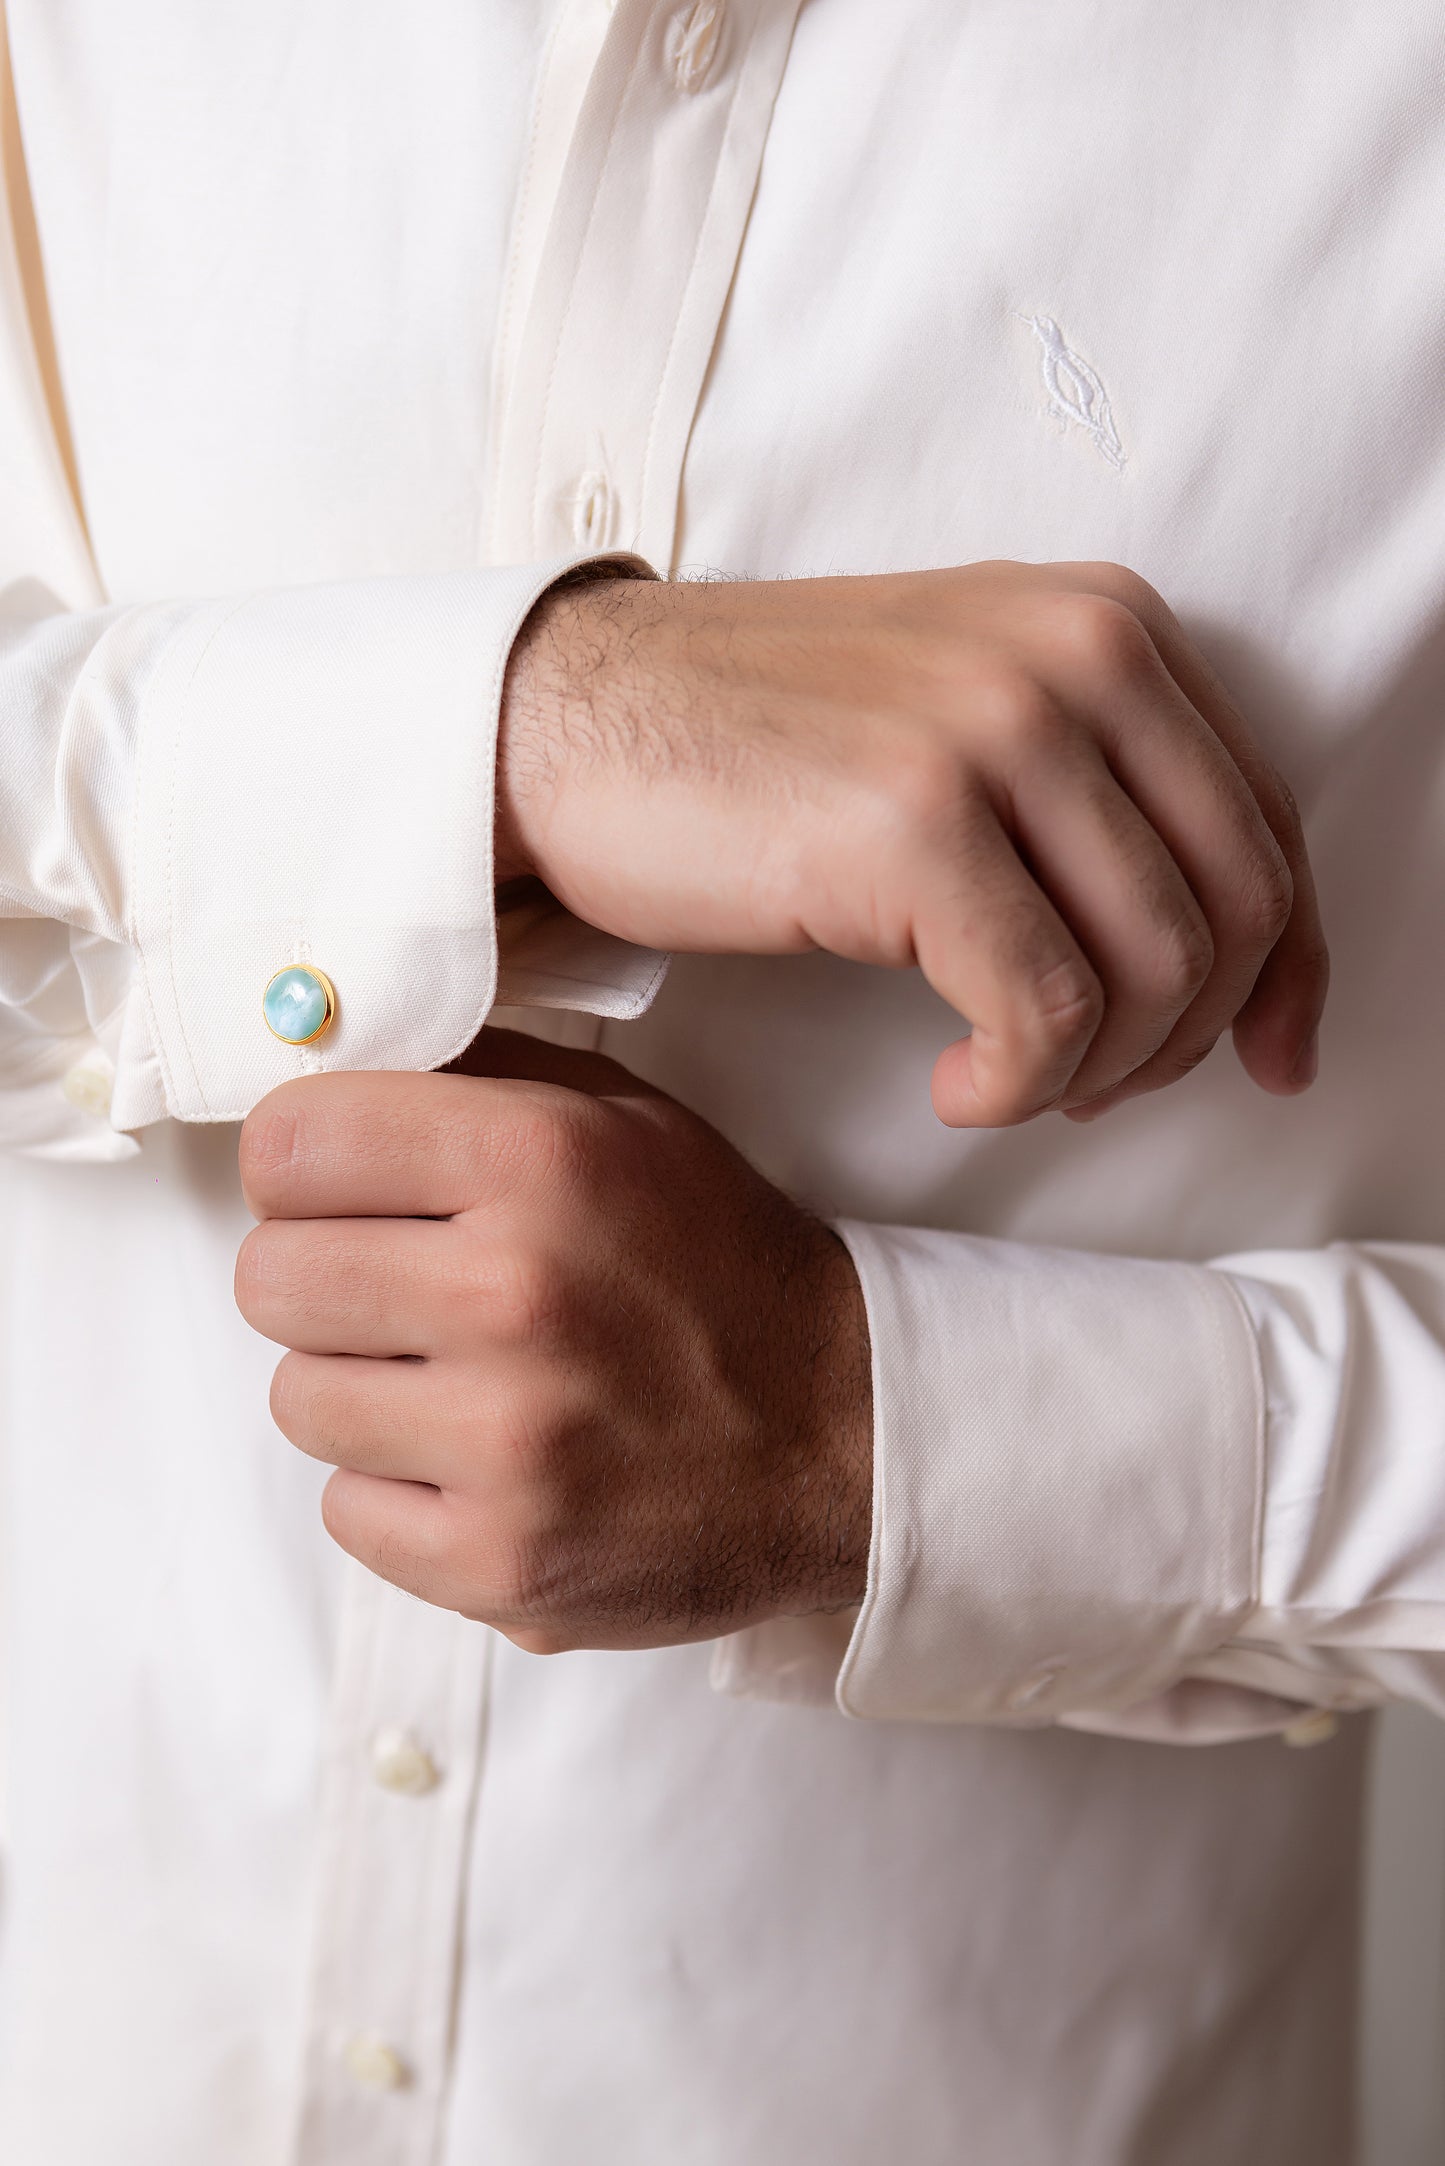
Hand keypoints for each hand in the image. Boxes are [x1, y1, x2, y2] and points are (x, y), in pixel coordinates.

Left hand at [234, 1032, 872, 1649]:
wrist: (849, 1439)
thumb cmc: (721, 1267)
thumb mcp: (627, 1123)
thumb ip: (475, 1077)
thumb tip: (320, 1054)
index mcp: (540, 1161)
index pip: (288, 1143)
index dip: (301, 1163)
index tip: (334, 1184)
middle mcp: (516, 1294)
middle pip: (269, 1277)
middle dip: (323, 1278)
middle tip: (400, 1289)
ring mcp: (506, 1444)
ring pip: (297, 1399)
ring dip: (361, 1389)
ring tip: (458, 1381)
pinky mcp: (501, 1562)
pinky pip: (346, 1511)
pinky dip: (398, 1489)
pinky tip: (480, 1461)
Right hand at [496, 562, 1327, 1126]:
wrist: (564, 722)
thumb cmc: (752, 745)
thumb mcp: (959, 722)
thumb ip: (1095, 798)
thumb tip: (1228, 964)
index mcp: (1102, 623)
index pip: (1265, 823)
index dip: (1286, 968)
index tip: (1268, 1060)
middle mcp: (1072, 656)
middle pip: (1233, 906)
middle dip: (1187, 1036)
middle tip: (1096, 1086)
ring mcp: (995, 731)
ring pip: (1154, 968)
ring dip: (1096, 1070)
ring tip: (1007, 1082)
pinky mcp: (914, 823)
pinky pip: (1046, 1011)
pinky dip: (1019, 1086)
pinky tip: (953, 1088)